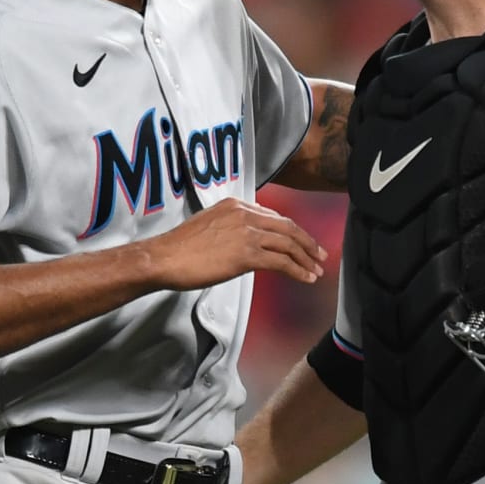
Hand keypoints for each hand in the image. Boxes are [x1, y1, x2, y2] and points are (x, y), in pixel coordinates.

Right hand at [142, 199, 326, 288]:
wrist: (164, 257)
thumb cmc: (180, 248)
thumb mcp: (209, 226)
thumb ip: (230, 228)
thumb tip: (243, 242)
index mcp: (236, 205)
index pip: (273, 216)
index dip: (292, 230)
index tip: (302, 241)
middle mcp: (245, 214)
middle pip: (287, 227)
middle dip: (307, 242)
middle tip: (320, 255)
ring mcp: (246, 233)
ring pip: (288, 244)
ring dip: (307, 258)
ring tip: (317, 270)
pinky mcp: (246, 254)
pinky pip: (281, 261)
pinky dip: (298, 270)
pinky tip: (306, 278)